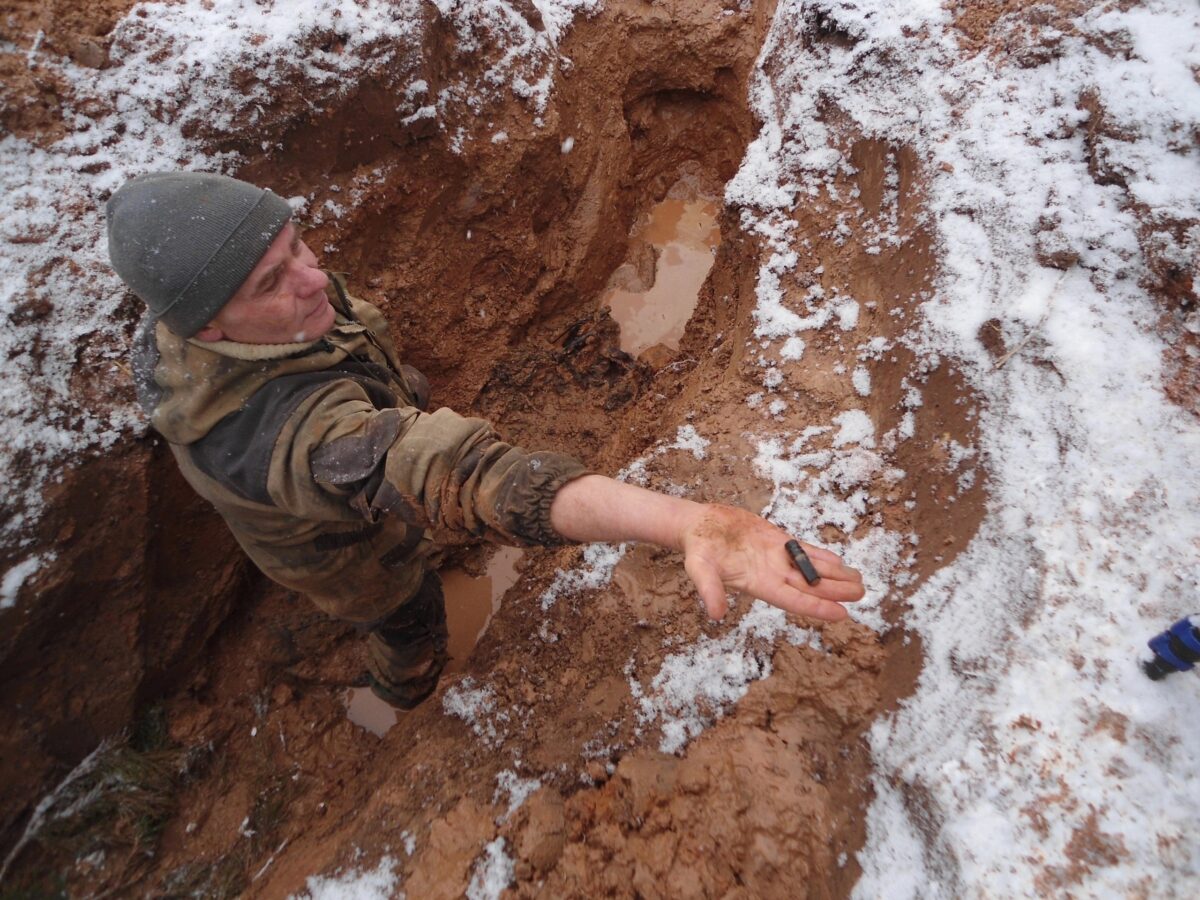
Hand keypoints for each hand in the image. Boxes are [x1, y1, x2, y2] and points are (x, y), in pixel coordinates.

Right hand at [678, 504, 865, 621]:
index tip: (842, 614)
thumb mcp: (698, 568)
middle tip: (861, 594)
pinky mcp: (775, 540)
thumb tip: (716, 614)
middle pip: (809, 585)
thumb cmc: (698, 549)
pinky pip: (802, 550)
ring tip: (859, 581)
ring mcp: (775, 557)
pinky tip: (839, 561)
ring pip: (811, 568)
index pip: (793, 599)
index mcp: (757, 583)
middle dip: (835, 591)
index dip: (817, 607)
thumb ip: (709, 589)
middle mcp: (771, 573)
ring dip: (835, 575)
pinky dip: (821, 556)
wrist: (698, 526)